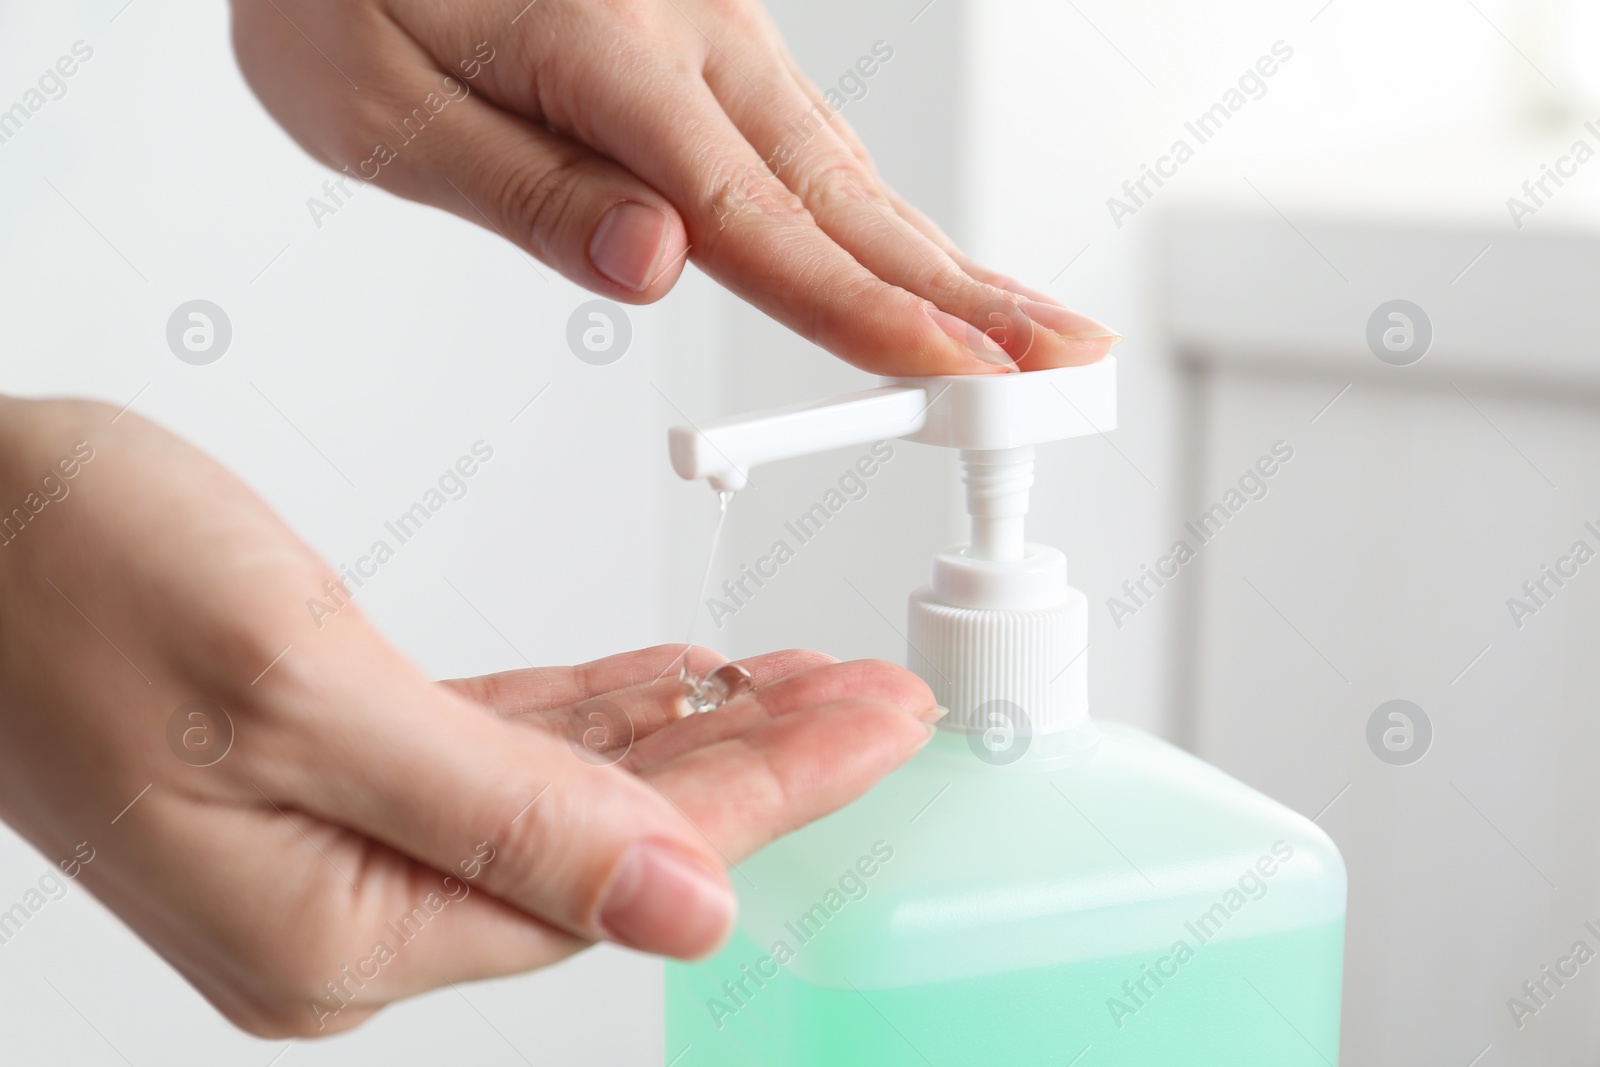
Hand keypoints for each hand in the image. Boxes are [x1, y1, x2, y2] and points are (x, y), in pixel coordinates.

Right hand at [0, 397, 939, 1035]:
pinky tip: (675, 681)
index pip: (621, 873)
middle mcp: (349, 910)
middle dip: (760, 765)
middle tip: (878, 701)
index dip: (768, 796)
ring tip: (810, 684)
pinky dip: (601, 715)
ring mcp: (341, 843)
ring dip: (694, 735)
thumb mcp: (299, 690)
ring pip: (575, 794)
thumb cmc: (60, 585)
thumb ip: (505, 813)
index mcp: (341, 929)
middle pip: (615, 842)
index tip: (876, 730)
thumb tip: (683, 907)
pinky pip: (507, 753)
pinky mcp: (334, 769)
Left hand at [229, 0, 1119, 374]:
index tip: (959, 373)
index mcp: (610, 62)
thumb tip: (662, 266)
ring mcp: (713, 26)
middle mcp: (691, 35)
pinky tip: (912, 257)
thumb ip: (529, 192)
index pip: (764, 221)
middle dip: (962, 289)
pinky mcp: (709, 31)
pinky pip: (811, 137)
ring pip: (843, 164)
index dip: (867, 311)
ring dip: (939, 255)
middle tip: (1062, 355)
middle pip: (846, 192)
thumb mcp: (382, 108)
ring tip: (1021, 325)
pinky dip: (875, 210)